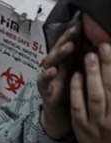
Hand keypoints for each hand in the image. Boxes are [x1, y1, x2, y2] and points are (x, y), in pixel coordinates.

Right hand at [37, 25, 78, 139]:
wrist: (59, 118)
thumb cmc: (70, 95)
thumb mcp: (78, 77)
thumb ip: (84, 64)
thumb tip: (98, 48)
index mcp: (64, 64)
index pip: (68, 45)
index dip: (74, 35)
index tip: (82, 24)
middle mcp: (54, 68)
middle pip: (58, 50)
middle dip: (66, 39)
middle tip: (75, 31)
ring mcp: (47, 79)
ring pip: (50, 62)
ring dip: (59, 54)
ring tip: (68, 47)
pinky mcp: (44, 92)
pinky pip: (43, 82)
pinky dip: (47, 76)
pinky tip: (53, 71)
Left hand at [71, 43, 110, 142]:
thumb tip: (110, 72)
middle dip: (107, 67)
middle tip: (102, 46)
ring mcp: (97, 123)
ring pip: (96, 97)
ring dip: (92, 76)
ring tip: (90, 56)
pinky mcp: (81, 126)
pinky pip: (78, 106)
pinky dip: (77, 90)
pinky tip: (75, 75)